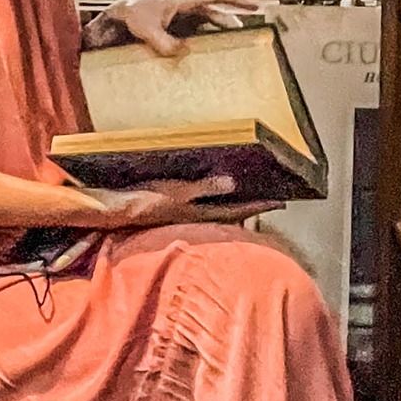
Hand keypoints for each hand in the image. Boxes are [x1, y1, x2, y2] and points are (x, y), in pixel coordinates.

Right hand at [88, 176, 255, 228]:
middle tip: (271, 201)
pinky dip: (217, 205)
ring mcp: (187, 217)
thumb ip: (204, 188)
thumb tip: (232, 182)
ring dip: (235, 207)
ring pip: (219, 213)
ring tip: (249, 200)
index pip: (238, 210)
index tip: (280, 201)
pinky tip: (216, 200)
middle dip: (252, 208)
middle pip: (232, 215)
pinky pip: (205, 209)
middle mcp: (198, 218)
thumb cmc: (148, 200)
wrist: (120, 211)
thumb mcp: (178, 190)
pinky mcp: (176, 213)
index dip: (259, 205)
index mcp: (202, 213)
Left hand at [96, 0, 272, 58]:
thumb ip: (163, 42)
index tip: (254, 4)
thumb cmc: (132, 13)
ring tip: (241, 37)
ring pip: (213, 19)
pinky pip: (202, 28)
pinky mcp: (181, 25)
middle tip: (255, 22)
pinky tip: (219, 45)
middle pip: (219, 9)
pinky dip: (213, 34)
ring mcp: (185, 14)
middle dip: (238, 14)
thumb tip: (183, 52)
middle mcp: (187, 5)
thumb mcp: (146, 29)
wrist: (120, 15)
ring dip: (226, 26)